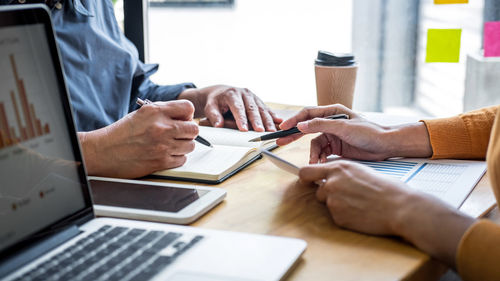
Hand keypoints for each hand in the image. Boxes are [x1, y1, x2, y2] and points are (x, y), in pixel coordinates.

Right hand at [79, 100, 197, 177]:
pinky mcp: (161, 162)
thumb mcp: (142, 113)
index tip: (183, 120)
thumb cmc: (121, 133)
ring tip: (170, 145)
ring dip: (183, 146)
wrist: (103, 152)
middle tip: (179, 134)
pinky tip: (165, 155)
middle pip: (194, 129)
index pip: (188, 108)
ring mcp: (162, 145)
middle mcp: (161, 127)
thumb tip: (185, 116)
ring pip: (190, 145)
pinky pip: (182, 159)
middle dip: (188, 132)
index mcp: (155, 111)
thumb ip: (163, 112)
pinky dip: (176, 158)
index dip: (188, 115)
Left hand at [179, 85, 282, 131]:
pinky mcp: (257, 100)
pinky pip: (266, 108)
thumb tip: (219, 125)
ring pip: (261, 109)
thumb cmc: (215, 101)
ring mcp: (252, 96)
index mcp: (232, 94)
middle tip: (260, 131)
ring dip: (267, 120)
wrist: (220, 93)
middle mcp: (244, 93)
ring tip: (271, 131)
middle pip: (252, 108)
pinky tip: (279, 122)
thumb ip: (214, 116)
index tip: (243, 129)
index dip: (241, 119)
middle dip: (257, 121)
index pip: (237, 108)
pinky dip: (272, 116)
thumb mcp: (210, 108)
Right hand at [277, 104, 431, 162]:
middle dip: (294, 135)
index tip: (284, 127)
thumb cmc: (370, 132)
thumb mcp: (344, 127)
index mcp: (333, 112)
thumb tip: (302, 124)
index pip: (308, 113)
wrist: (385, 146)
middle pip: (307, 128)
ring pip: (314, 144)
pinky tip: (319, 163)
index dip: (294, 120)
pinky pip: (321, 152)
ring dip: (311, 153)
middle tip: (280, 141)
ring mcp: (333, 135)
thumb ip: (322, 125)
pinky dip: (318, 158)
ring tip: (312, 161)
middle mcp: (331, 122)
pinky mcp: (336, 147)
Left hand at [299, 160, 474, 266]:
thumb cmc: (387, 188)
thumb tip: (330, 178)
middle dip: (328, 194)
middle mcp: (331, 183)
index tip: (307, 181)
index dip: (305, 178)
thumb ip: (342, 173)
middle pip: (317, 190)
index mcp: (338, 168)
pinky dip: (346, 216)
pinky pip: (336, 216)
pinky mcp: (338, 217)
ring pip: (327, 204)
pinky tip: (361, 213)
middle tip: (348, 197)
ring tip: (359, 204)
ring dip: (338, 205)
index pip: (306, 171)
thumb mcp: (361, 171)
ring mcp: (333, 201)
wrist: (400, 207)